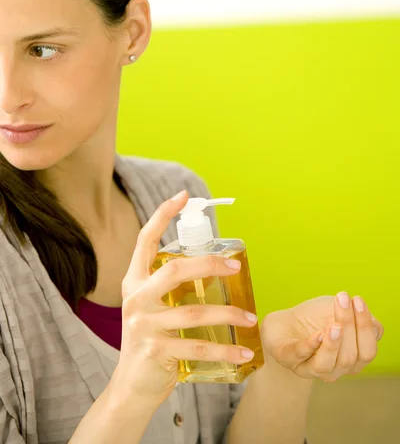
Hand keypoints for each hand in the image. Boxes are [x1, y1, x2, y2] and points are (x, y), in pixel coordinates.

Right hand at [110, 190, 256, 406]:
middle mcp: (135, 298)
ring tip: (250, 318)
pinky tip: (244, 352)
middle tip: (236, 266)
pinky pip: (198, 346)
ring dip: (229, 314)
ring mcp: (143, 324)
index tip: (183, 196)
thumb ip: (170, 288)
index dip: (162, 215)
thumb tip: (213, 266)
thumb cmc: (151, 340)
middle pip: (175, 270)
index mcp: (134, 282)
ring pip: (195, 312)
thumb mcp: (153, 308)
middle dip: (210, 264)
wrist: (132, 387)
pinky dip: (225, 350)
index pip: (144, 240)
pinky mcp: (154, 350)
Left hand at [261, 293, 383, 382]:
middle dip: (349, 326)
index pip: (367, 352)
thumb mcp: (338, 312)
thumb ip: (357, 318)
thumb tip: (375, 326)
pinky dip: (311, 346)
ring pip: (326, 364)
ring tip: (334, 325)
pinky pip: (301, 357)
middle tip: (342, 299)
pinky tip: (317, 333)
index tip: (357, 300)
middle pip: (349, 357)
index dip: (365, 328)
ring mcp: (310, 368)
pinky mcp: (288, 360)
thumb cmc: (316, 319)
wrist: (284, 322)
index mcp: (351, 360)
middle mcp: (334, 369)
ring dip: (333, 344)